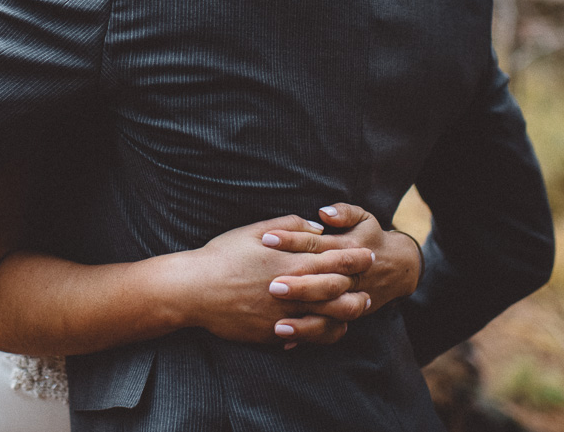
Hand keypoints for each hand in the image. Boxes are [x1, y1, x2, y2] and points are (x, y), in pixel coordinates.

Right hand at [171, 213, 374, 346]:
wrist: (194, 290)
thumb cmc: (223, 255)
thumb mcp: (254, 230)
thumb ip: (290, 226)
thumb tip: (317, 227)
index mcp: (291, 261)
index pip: (337, 260)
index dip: (356, 258)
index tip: (367, 255)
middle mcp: (294, 290)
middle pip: (341, 292)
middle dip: (359, 287)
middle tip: (370, 284)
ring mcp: (285, 315)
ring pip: (330, 320)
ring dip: (347, 314)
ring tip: (355, 308)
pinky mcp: (274, 333)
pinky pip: (308, 337)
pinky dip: (322, 332)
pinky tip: (325, 327)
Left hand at [261, 202, 422, 345]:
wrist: (397, 268)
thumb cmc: (371, 237)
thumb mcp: (363, 218)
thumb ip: (344, 213)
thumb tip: (324, 213)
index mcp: (347, 249)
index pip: (316, 244)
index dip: (291, 240)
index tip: (266, 239)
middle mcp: (349, 277)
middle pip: (321, 281)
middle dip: (297, 285)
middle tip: (270, 285)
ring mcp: (348, 299)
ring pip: (328, 314)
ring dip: (304, 321)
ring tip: (277, 324)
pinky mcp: (346, 315)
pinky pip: (328, 331)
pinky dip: (308, 336)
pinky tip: (284, 340)